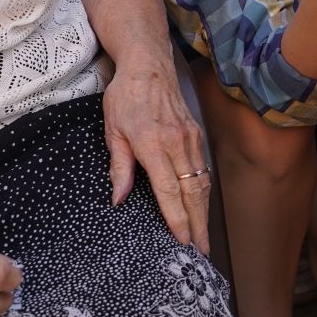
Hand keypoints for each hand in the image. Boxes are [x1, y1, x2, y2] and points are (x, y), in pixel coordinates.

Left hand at [101, 58, 212, 251]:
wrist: (149, 64)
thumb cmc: (126, 96)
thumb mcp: (113, 131)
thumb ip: (119, 166)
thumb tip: (118, 198)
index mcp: (153, 144)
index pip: (168, 190)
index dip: (177, 218)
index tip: (182, 241)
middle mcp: (177, 143)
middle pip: (192, 191)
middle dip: (198, 223)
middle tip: (201, 251)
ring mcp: (190, 137)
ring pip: (201, 181)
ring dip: (204, 210)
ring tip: (203, 235)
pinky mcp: (195, 133)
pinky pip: (202, 167)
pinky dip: (204, 190)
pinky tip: (201, 205)